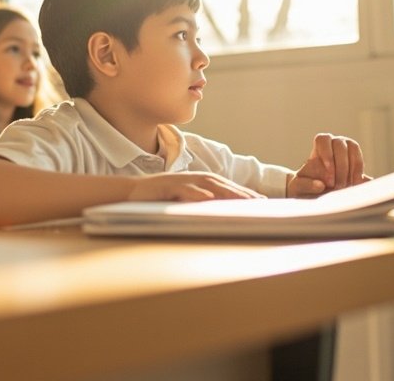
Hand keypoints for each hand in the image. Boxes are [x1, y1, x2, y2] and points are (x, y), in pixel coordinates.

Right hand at [129, 172, 264, 202]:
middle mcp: (192, 179)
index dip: (244, 194)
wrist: (130, 193)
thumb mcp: (183, 203)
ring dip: (226, 192)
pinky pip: (184, 190)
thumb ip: (201, 205)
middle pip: (222, 184)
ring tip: (243, 200)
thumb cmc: (159, 200)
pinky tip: (208, 199)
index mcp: (198, 182)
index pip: (226, 187)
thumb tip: (221, 215)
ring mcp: (180, 181)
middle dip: (242, 193)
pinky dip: (196, 193)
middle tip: (260, 203)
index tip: (263, 203)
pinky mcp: (166, 186)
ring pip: (207, 185)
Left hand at [288, 133, 369, 197]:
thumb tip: (320, 185)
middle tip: (337, 185)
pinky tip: (354, 185)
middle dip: (340, 166)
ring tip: (346, 187)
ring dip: (351, 169)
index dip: (326, 153)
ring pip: (353, 150)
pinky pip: (360, 161)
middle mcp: (335, 142)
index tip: (328, 170)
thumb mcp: (299, 185)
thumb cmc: (305, 184)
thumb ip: (306, 185)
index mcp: (319, 144)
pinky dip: (358, 173)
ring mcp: (348, 148)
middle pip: (340, 145)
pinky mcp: (357, 159)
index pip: (323, 139)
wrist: (318, 188)